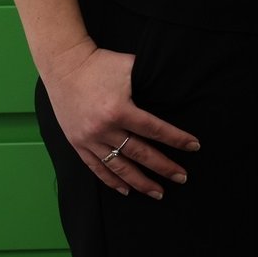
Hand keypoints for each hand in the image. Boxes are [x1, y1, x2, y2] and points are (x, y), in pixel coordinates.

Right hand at [40, 39, 197, 198]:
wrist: (64, 66)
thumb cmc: (101, 64)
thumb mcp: (131, 68)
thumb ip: (152, 81)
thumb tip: (177, 89)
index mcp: (120, 110)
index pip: (155, 130)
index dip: (177, 139)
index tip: (194, 146)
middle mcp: (104, 129)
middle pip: (140, 154)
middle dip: (163, 168)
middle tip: (182, 177)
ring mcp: (88, 139)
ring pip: (118, 167)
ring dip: (140, 182)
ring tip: (158, 192)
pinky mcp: (77, 144)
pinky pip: (96, 168)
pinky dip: (111, 181)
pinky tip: (126, 191)